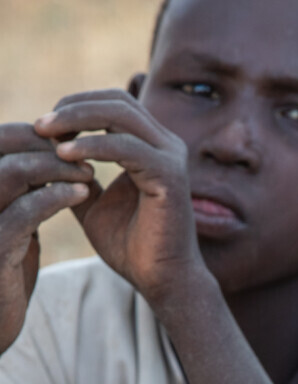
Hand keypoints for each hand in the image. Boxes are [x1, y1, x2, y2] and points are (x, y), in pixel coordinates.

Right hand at [0, 124, 90, 352]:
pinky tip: (83, 193)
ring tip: (88, 172)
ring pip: (11, 172)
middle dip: (47, 142)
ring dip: (54, 166)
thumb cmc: (5, 265)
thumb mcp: (13, 217)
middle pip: (1, 145)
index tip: (75, 137)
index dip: (36, 132)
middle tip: (86, 148)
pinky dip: (56, 197)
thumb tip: (50, 149)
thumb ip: (24, 186)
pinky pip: (24, 212)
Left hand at [34, 90, 205, 307]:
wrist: (163, 282)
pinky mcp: (170, 176)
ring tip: (46, 134)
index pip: (113, 104)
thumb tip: (44, 155)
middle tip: (40, 124)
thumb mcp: (93, 204)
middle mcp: (166, 146)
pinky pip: (125, 147)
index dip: (78, 106)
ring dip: (78, 119)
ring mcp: (171, 158)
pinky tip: (66, 155)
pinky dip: (92, 146)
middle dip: (74, 107)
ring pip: (121, 116)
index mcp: (152, 147)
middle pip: (116, 102)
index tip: (45, 126)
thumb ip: (75, 177)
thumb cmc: (132, 248)